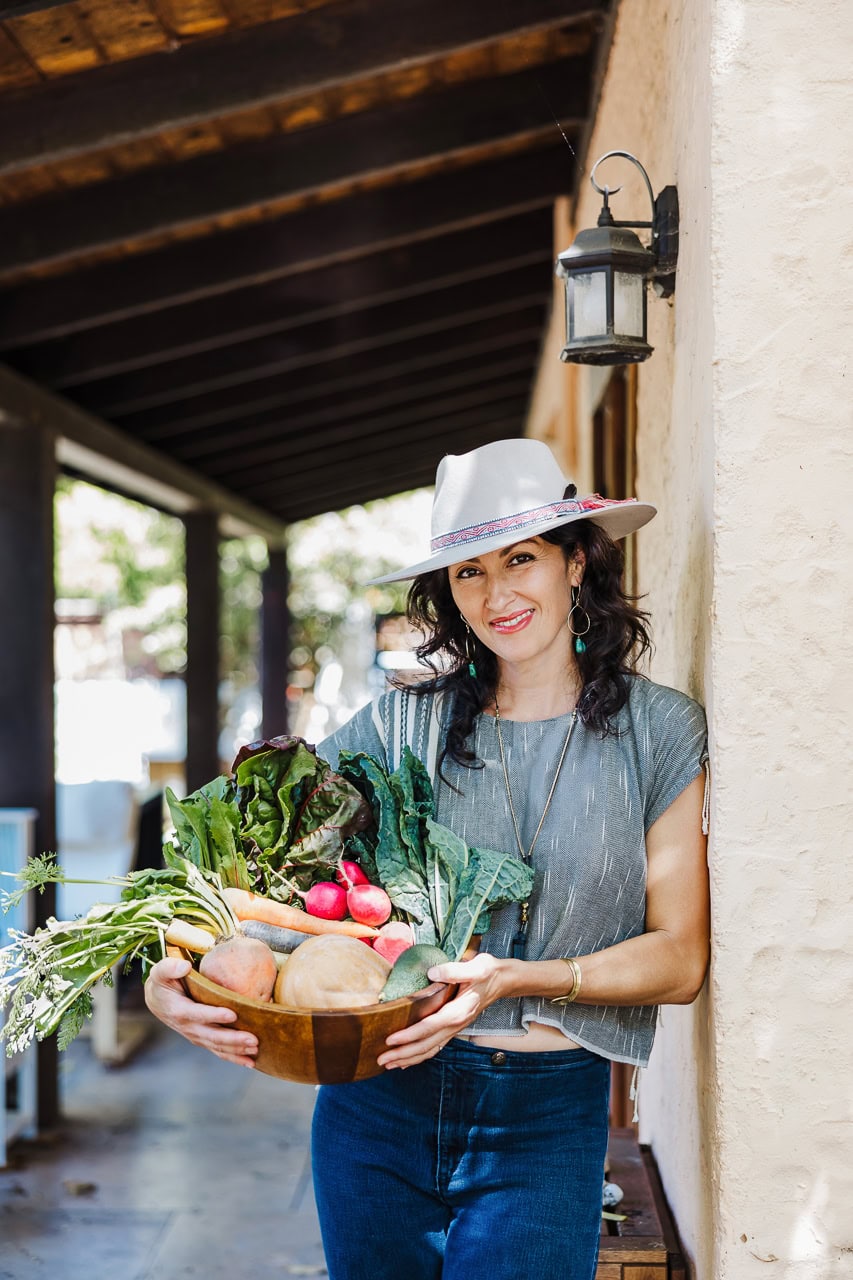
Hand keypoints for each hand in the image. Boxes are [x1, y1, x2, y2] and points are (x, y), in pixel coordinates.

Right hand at [144, 956, 257, 1068]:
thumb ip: (170, 968)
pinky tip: (250, 1062)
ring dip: (237, 1050)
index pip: (198, 1014)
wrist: (157, 1001)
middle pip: (212, 1035)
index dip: (214, 1016)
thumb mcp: (161, 972)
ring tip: (255, 1050)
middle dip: (233, 1039)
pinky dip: (234, 1057)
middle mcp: (188, 1027)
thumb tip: (185, 966)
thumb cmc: (163, 983)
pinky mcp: (202, 1039)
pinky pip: (218, 1050)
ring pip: (217, 1046)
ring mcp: (196, 1035)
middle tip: (253, 1039)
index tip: (232, 1015)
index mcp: (179, 1010)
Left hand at [377, 952, 513, 1069]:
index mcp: (459, 1011)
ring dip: (409, 1058)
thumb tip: (432, 973)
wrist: (503, 980)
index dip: (410, 1035)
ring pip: (430, 1049)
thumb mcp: (476, 967)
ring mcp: (455, 1028)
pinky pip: (435, 1046)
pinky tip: (407, 1059)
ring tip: (388, 1064)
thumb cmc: (488, 972)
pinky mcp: (454, 1027)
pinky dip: (420, 1055)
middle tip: (381, 1059)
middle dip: (403, 1053)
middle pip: (427, 1044)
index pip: (430, 1026)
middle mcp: (456, 1024)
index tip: (390, 1039)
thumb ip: (454, 970)